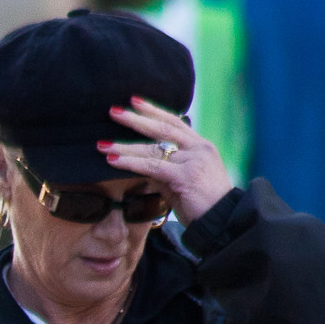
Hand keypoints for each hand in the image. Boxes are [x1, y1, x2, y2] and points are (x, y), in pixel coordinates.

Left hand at [99, 97, 233, 222]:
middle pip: (163, 128)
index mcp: (201, 146)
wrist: (222, 222)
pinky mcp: (185, 176)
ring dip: (124, 146)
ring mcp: (193, 161)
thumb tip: (142, 166)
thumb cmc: (202, 205)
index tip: (135, 101)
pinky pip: (152, 167)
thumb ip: (166, 170)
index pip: (175, 122)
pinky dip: (131, 163)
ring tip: (102, 145)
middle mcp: (198, 149)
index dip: (154, 111)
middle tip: (113, 111)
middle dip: (136, 119)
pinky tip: (113, 160)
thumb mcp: (183, 182)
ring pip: (153, 149)